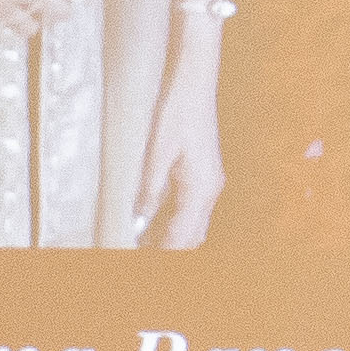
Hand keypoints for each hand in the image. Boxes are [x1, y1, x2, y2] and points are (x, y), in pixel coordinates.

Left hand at [136, 65, 224, 244]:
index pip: (182, 236)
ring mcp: (209, 181)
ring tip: (142, 247)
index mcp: (200, 188)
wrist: (194, 83)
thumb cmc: (177, 112)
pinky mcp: (204, 173)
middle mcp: (210, 189)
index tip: (142, 267)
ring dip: (172, 238)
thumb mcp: (157, 153)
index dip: (162, 254)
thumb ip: (149, 190)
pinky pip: (191, 209)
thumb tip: (139, 220)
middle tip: (139, 261)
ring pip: (194, 224)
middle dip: (170, 251)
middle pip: (192, 236)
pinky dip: (175, 222)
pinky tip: (154, 222)